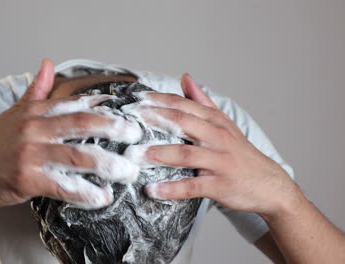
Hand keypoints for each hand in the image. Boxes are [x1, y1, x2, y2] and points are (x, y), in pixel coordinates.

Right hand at [0, 59, 141, 211]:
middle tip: (136, 136)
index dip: (102, 106)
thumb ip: (36, 91)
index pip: (74, 104)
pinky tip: (103, 198)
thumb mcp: (14, 113)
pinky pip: (64, 186)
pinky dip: (86, 193)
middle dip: (113, 129)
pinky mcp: (27, 179)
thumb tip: (48, 63)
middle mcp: (33, 128)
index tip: (127, 110)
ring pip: (78, 156)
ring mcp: (30, 153)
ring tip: (128, 172)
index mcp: (34, 111)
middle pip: (81, 125)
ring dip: (107, 164)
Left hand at [128, 74, 299, 215]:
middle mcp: (218, 137)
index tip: (136, 99)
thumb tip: (185, 77)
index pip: (184, 105)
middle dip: (155, 119)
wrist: (270, 185)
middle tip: (130, 120)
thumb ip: (202, 101)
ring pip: (186, 154)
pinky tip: (153, 190)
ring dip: (159, 154)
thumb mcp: (224, 124)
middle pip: (183, 122)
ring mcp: (219, 161)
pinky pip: (193, 186)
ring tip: (136, 155)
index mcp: (215, 121)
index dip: (159, 100)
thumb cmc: (240, 153)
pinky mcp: (220, 185)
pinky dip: (172, 188)